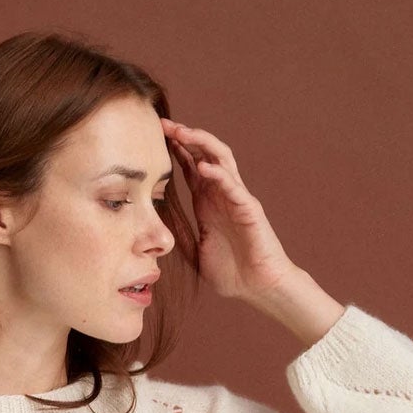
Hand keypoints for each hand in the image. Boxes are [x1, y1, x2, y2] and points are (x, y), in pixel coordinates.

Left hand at [160, 116, 297, 307]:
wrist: (258, 287)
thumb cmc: (232, 272)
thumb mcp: (195, 252)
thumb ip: (180, 236)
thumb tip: (154, 232)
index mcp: (207, 203)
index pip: (190, 167)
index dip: (175, 149)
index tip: (154, 136)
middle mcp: (222, 194)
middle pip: (204, 154)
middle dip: (185, 137)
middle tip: (164, 124)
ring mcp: (237, 198)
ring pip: (221, 160)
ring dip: (201, 144)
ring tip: (182, 133)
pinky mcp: (249, 209)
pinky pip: (234, 186)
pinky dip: (218, 174)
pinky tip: (202, 165)